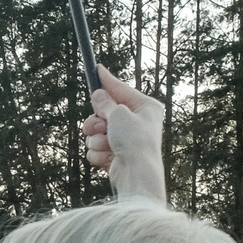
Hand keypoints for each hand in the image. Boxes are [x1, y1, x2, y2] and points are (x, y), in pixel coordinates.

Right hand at [80, 64, 165, 205]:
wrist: (136, 173)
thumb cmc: (134, 140)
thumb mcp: (119, 114)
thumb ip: (106, 103)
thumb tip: (98, 94)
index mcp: (146, 107)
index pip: (122, 90)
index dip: (107, 81)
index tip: (96, 69)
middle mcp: (137, 122)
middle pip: (105, 112)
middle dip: (96, 120)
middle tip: (96, 126)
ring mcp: (126, 140)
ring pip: (96, 132)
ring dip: (96, 138)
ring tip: (107, 144)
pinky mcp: (116, 156)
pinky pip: (96, 148)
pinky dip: (98, 152)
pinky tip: (108, 158)